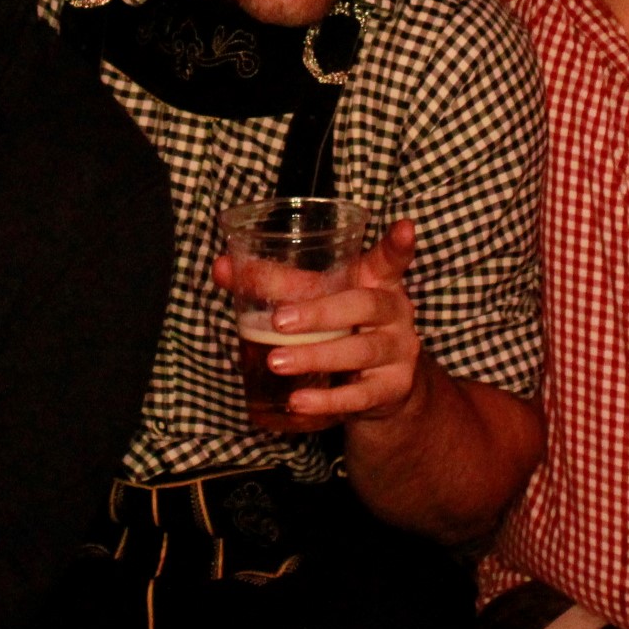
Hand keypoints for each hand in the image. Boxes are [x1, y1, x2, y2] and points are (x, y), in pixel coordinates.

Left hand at [213, 220, 427, 423]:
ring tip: (275, 362)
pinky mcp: (392, 389)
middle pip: (365, 305)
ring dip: (314, 356)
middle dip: (320, 312)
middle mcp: (395, 313)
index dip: (398, 245)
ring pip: (359, 351)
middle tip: (278, 321)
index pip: (391, 259)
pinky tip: (297, 401)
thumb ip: (276, 284)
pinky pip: (359, 395)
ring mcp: (398, 352)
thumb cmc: (344, 329)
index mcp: (378, 282)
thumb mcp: (321, 301)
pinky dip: (326, 400)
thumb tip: (222, 266)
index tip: (405, 227)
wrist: (384, 387)